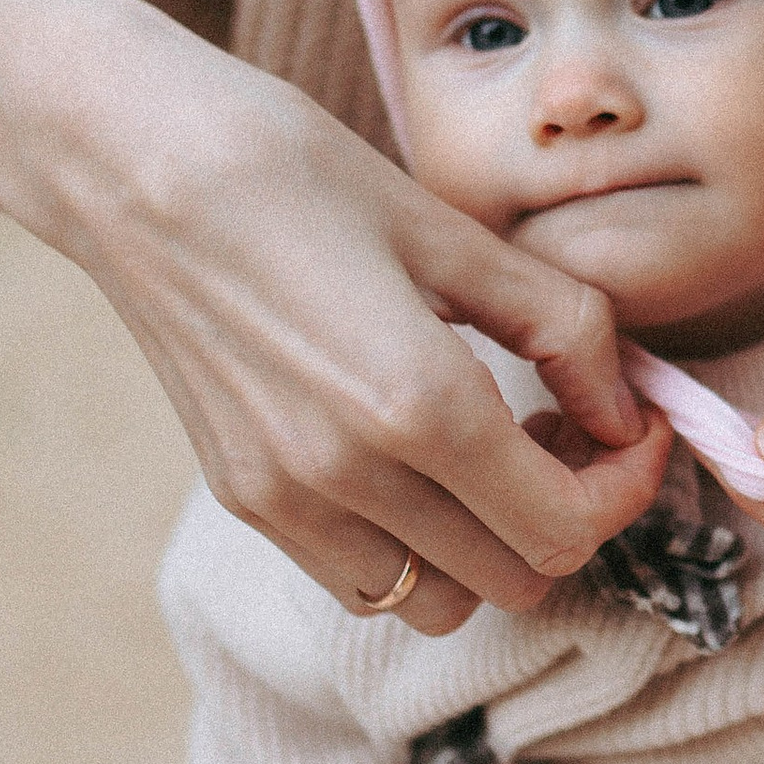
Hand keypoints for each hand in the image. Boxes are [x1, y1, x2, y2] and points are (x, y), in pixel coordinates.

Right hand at [0, 0, 669, 631]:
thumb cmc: (296, 169)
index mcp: (416, 403)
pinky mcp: (245, 500)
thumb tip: (628, 411)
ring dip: (490, 546)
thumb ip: (565, 326)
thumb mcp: (452, 229)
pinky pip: (363, 581)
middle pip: (518, 577)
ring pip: (442, 602)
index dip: (629, 487)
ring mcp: (286, 501)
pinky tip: (414, 461)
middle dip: (570, 512)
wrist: (129, 161)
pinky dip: (414, 550)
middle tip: (569, 425)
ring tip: (490, 450)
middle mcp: (348, 475)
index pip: (567, 525)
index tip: (634, 428)